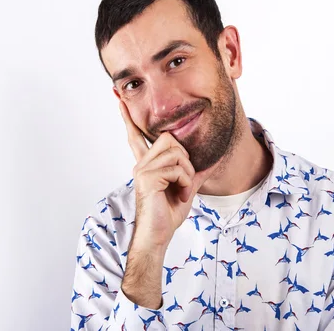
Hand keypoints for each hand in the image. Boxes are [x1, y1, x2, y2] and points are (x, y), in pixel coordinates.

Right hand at [119, 101, 212, 249]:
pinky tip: (179, 195)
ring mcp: (142, 169)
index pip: (136, 136)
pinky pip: (176, 167)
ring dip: (187, 172)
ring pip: (176, 151)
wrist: (158, 235)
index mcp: (147, 163)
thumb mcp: (186, 187)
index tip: (119, 98)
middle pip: (169, 138)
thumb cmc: (168, 213)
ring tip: (181, 189)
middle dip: (185, 158)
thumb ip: (196, 171)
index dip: (128, 117)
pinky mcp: (146, 178)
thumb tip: (214, 160)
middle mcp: (142, 163)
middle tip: (184, 181)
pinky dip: (185, 181)